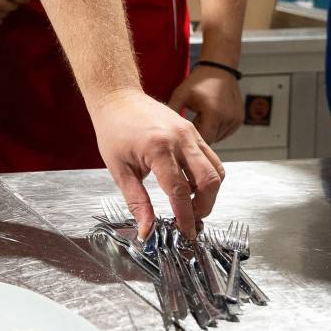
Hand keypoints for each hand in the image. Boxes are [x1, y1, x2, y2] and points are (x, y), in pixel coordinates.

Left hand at [91, 88, 224, 238]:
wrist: (118, 97)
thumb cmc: (113, 129)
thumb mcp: (119, 169)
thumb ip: (136, 201)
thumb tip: (147, 229)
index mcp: (158, 148)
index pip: (179, 191)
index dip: (185, 216)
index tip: (185, 232)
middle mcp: (180, 139)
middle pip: (208, 181)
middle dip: (204, 207)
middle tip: (191, 220)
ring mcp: (190, 133)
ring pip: (216, 170)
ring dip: (209, 193)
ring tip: (190, 204)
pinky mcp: (193, 131)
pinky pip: (211, 158)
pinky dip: (207, 176)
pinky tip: (189, 184)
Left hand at [169, 66, 243, 143]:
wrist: (218, 69)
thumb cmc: (198, 81)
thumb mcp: (180, 95)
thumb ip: (171, 112)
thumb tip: (161, 128)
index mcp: (214, 114)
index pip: (203, 140)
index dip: (191, 142)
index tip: (181, 140)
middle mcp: (228, 118)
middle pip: (211, 140)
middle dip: (198, 138)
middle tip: (186, 132)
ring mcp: (235, 120)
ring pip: (218, 138)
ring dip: (208, 133)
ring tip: (198, 121)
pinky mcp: (239, 120)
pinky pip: (224, 132)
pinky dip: (215, 129)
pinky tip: (207, 119)